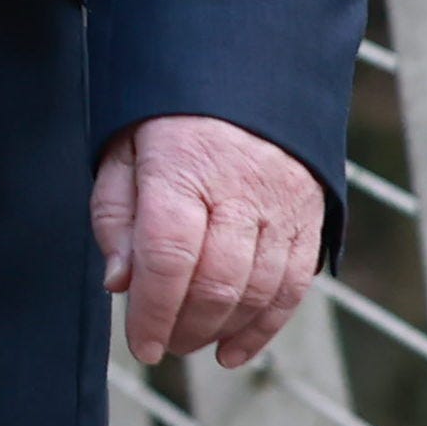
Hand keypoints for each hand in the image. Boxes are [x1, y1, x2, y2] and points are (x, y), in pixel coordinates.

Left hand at [93, 114, 322, 367]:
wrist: (243, 73)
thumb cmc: (167, 119)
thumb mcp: (122, 150)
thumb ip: (115, 215)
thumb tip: (119, 283)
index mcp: (182, 166)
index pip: (169, 256)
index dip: (154, 311)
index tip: (140, 346)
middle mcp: (240, 188)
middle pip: (217, 281)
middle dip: (185, 326)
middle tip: (161, 344)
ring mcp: (283, 204)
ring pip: (257, 289)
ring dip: (220, 329)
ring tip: (188, 342)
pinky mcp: (311, 218)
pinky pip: (293, 287)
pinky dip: (264, 328)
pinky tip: (233, 351)